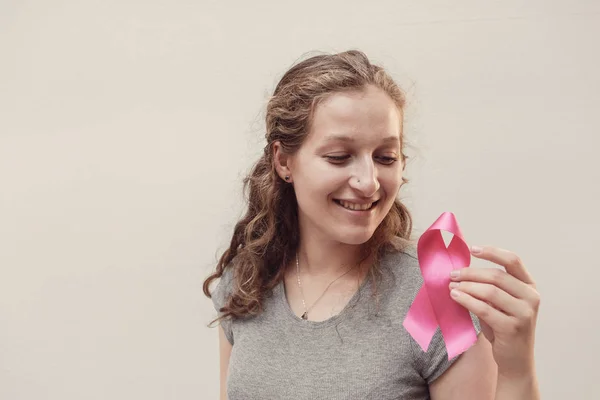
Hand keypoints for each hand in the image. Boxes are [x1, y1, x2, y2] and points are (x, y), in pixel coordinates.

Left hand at [448, 245, 539, 377]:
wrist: (515, 360)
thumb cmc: (504, 327)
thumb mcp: (500, 303)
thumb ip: (490, 286)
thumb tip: (461, 271)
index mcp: (529, 286)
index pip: (513, 260)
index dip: (492, 252)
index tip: (472, 249)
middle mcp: (531, 297)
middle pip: (496, 276)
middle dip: (470, 273)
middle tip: (452, 274)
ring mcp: (524, 313)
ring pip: (490, 291)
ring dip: (466, 286)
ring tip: (451, 286)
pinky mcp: (512, 328)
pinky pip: (484, 309)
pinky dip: (467, 300)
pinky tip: (455, 296)